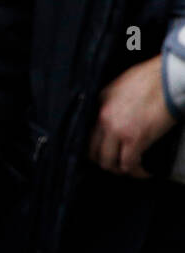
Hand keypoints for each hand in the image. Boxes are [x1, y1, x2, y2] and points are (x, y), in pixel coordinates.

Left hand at [87, 54, 176, 177]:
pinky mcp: (138, 138)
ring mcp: (119, 131)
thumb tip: (103, 119)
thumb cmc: (146, 80)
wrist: (167, 79)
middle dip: (105, 163)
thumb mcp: (114, 89)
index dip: (94, 151)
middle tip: (116, 165)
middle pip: (95, 154)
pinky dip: (137, 172)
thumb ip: (105, 105)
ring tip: (130, 169)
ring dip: (120, 169)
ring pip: (110, 163)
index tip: (103, 154)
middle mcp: (104, 122)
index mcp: (98, 110)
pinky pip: (130, 163)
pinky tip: (143, 173)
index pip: (86, 138)